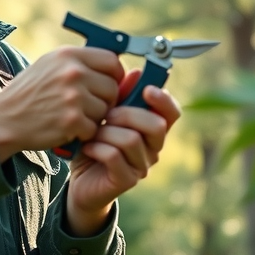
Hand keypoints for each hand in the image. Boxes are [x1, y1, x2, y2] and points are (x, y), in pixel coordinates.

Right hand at [0, 46, 122, 160]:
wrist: (3, 119)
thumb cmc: (28, 93)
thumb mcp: (49, 65)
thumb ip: (78, 63)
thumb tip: (113, 64)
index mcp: (68, 55)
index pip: (111, 60)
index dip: (116, 74)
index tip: (112, 83)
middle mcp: (73, 72)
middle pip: (112, 87)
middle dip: (106, 100)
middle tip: (89, 106)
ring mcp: (73, 97)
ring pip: (105, 110)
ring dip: (93, 118)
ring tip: (73, 116)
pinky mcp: (72, 121)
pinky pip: (94, 128)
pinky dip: (84, 133)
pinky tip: (67, 129)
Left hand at [64, 71, 180, 235]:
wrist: (82, 182)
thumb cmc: (97, 144)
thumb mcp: (107, 116)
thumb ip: (121, 96)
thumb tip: (135, 73)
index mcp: (153, 129)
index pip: (172, 113)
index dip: (163, 99)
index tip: (147, 89)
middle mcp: (154, 148)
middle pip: (155, 125)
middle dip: (127, 114)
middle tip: (106, 114)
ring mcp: (142, 166)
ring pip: (132, 139)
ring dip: (107, 131)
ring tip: (92, 132)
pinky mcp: (126, 180)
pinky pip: (114, 156)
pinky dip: (97, 147)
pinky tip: (87, 146)